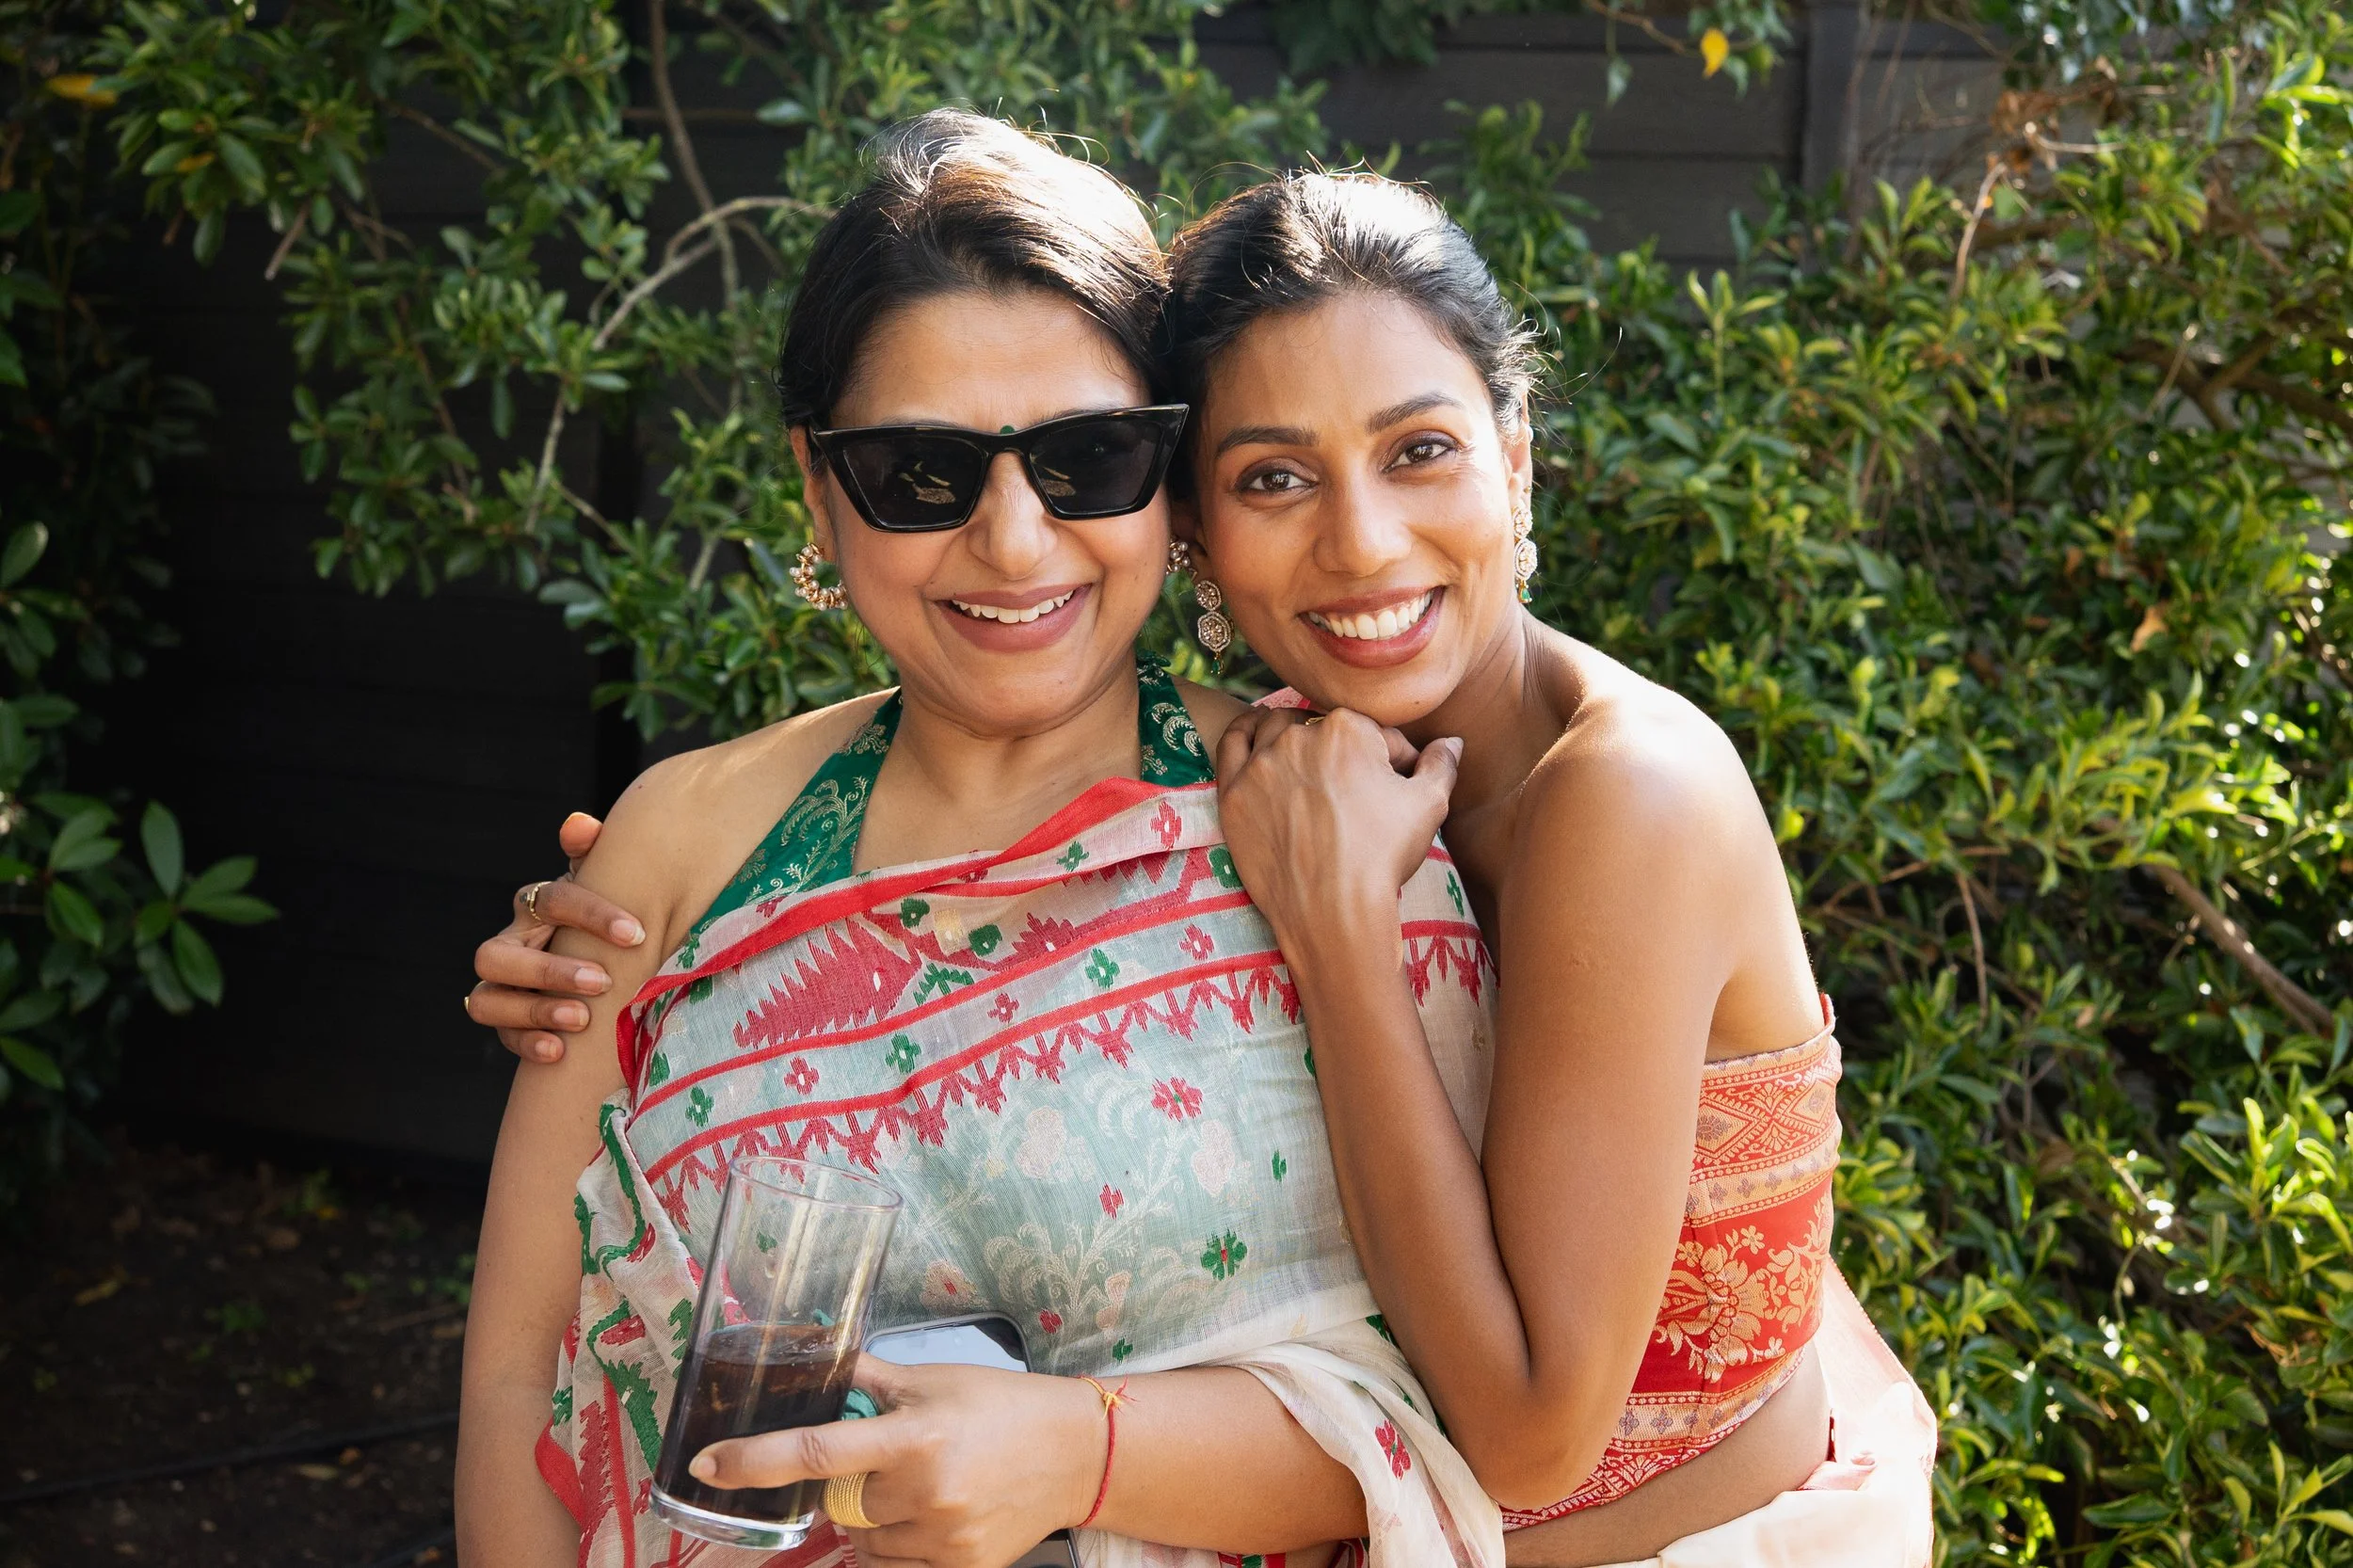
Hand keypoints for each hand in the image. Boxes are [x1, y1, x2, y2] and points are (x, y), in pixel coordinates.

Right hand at [462, 812, 647, 1062]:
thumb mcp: (608, 886)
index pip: (550, 899)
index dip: (590, 913)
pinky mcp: (505, 1022)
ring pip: (487, 999)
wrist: (600, 958)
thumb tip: (579, 826)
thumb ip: (596, 855)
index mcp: (535, 906)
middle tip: (601, 981)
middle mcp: (508, 944)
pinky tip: (560, 1052)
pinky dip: (527, 1043)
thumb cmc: (604, 919)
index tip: (635, 933)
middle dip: (547, 970)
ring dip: (533, 1010)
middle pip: (496, 955)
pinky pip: (501, 1035)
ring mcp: (499, 986)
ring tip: (581, 1019)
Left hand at [690, 1356, 1101, 1567]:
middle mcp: (926, 1492)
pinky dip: (899, 1545)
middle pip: (839, 1505)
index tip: (707, 1464)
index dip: (753, 1460)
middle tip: (891, 1462)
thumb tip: (809, 1360)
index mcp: (916, 1437)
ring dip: (873, 1520)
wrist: (1077, 1454)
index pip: (816, 1451)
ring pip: (863, 1543)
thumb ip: (869, 1381)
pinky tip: (935, 1514)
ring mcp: (944, 1539)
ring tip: (922, 1488)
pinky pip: (894, 1567)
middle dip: (850, 1486)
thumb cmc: (1005, 1408)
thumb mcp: (935, 1380)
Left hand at [1214, 707, 1461, 964]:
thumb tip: (1452, 742)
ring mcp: (1260, 764)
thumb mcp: (1429, 805)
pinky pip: (1232, 744)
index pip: (1372, 733)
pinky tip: (1256, 733)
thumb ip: (1440, 764)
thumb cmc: (1383, 856)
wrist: (1333, 910)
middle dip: (1340, 751)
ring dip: (1292, 737)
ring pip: (1275, 729)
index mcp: (1347, 727)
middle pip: (1322, 728)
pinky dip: (1244, 733)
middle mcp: (1298, 735)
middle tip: (1351, 788)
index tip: (1393, 789)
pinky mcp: (1233, 792)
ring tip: (1306, 760)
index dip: (1390, 761)